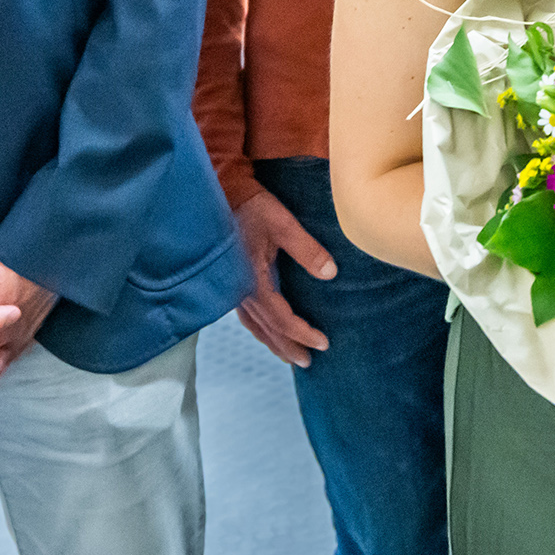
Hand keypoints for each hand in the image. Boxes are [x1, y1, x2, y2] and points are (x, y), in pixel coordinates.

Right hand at [233, 189, 333, 368]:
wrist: (223, 190)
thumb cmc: (253, 205)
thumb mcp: (282, 224)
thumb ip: (307, 250)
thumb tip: (331, 274)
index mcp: (251, 280)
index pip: (280, 318)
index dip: (302, 333)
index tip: (323, 343)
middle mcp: (239, 290)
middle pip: (266, 329)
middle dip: (288, 347)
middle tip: (308, 363)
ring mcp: (233, 288)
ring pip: (255, 325)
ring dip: (273, 342)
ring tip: (290, 356)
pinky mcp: (232, 281)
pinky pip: (248, 315)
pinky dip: (261, 328)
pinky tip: (269, 331)